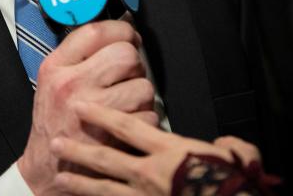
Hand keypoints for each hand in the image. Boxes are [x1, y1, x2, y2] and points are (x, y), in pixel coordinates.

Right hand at [17, 21, 156, 194]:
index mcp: (56, 68)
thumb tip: (115, 35)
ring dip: (141, 95)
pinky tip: (127, 123)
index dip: (121, 30)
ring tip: (126, 102)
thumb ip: (77, 56)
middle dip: (134, 64)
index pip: (96, 31)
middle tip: (127, 75)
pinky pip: (149, 115)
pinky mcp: (113, 135)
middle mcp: (73, 84)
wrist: (46, 168)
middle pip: (126, 55)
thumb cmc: (53, 124)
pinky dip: (144, 120)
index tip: (128, 36)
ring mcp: (94, 110)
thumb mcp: (51, 81)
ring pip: (143, 85)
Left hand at [51, 101, 260, 195]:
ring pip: (104, 188)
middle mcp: (152, 174)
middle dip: (78, 148)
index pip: (127, 127)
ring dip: (80, 180)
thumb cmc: (235, 184)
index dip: (101, 115)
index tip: (81, 106)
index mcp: (171, 152)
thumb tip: (226, 143)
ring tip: (60, 175)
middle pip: (106, 157)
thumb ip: (227, 145)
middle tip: (55, 140)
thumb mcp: (238, 156)